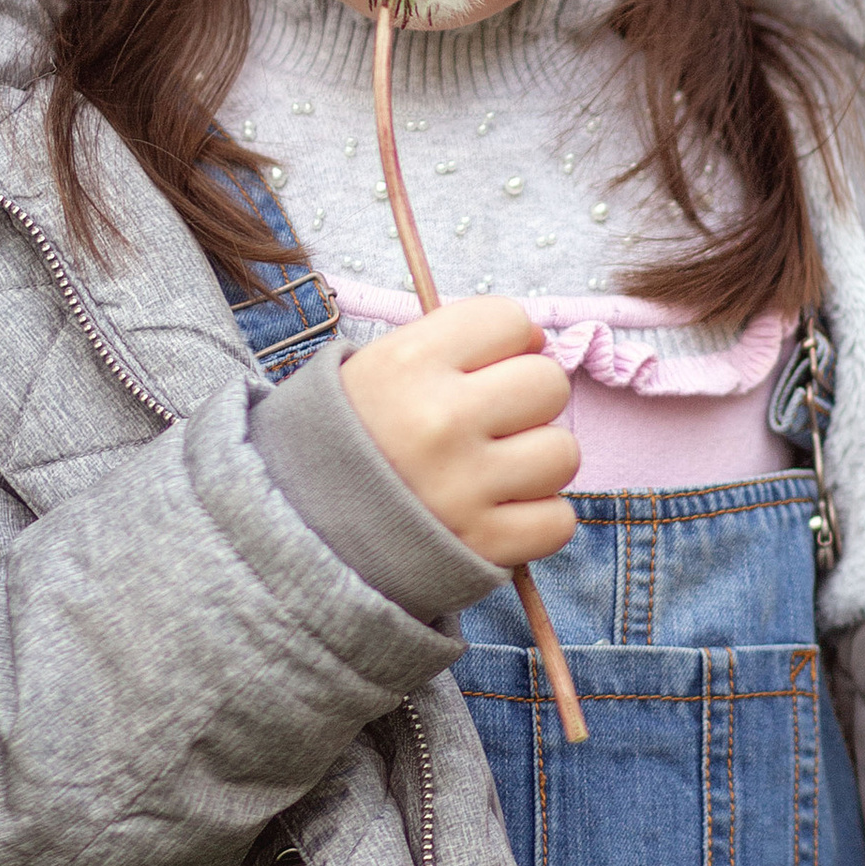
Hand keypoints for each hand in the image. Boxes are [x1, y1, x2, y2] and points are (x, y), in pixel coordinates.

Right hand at [338, 295, 580, 567]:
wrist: (301, 530)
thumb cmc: (357, 437)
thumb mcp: (379, 367)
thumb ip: (455, 343)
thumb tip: (540, 340)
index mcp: (408, 363)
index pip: (510, 321)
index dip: (506, 343)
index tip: (483, 369)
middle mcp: (439, 419)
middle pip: (548, 382)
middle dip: (526, 402)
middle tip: (489, 425)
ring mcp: (463, 486)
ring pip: (563, 452)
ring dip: (537, 463)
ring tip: (491, 472)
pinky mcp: (483, 544)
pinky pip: (559, 519)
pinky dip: (537, 519)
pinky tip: (498, 512)